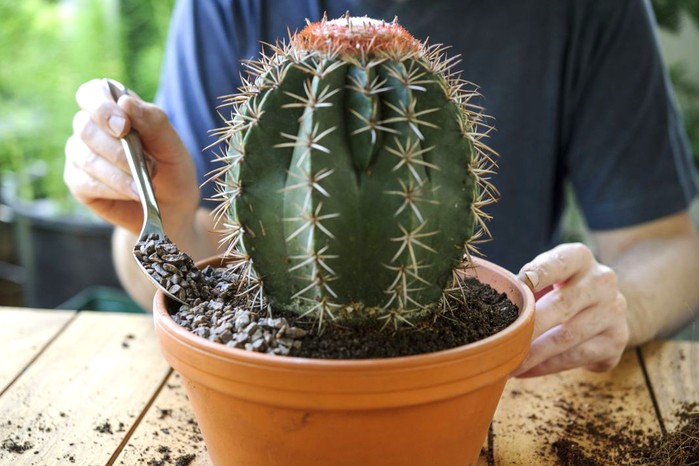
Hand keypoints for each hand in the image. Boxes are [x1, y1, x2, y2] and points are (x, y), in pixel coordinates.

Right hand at [64, 79, 199, 235]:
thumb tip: (125, 102)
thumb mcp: (173, 146)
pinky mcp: (78, 183)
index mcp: (114, 110)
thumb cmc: (172, 169)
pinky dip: (112, 189)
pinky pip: (85, 182)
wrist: (173, 208)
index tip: (123, 126)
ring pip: (85, 157)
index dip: (102, 106)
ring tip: (145, 185)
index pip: (91, 94)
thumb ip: (153, 121)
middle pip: (85, 127)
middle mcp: (91, 129)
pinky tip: (133, 194)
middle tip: (149, 165)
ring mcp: (80, 155)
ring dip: (119, 173)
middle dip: (118, 149)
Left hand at [512, 243, 628, 376]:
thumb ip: (526, 283)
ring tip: (508, 364)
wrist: (605, 306)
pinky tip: (526, 370)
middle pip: (561, 305)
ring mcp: (613, 311)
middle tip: (501, 342)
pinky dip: (546, 366)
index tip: (518, 283)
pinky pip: (576, 356)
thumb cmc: (560, 288)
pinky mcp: (616, 340)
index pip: (558, 263)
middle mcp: (602, 281)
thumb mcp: (547, 275)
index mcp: (579, 258)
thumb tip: (492, 305)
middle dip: (528, 326)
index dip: (538, 273)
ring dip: (533, 354)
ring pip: (567, 336)